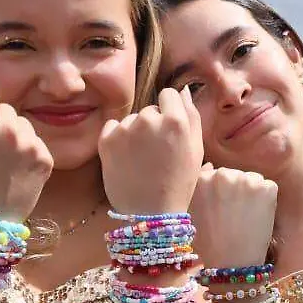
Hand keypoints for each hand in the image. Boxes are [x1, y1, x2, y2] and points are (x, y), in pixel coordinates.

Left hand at [99, 87, 202, 214]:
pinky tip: (126, 158)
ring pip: (132, 120)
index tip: (169, 132)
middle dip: (153, 125)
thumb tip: (183, 90)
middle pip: (150, 110)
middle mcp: (148, 119)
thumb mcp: (196, 149)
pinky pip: (113, 127)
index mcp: (175, 121)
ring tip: (141, 159)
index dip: (170, 112)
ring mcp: (125, 129)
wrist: (151, 213)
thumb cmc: (178, 182)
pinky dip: (117, 138)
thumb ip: (192, 115)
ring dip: (135, 133)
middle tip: (156, 153)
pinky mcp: (106, 140)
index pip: (169, 94)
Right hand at [189, 164, 277, 268]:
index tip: (220, 211)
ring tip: (245, 219)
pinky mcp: (266, 188)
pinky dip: (267, 201)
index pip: (214, 174)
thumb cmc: (208, 245)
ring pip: (252, 180)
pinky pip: (268, 188)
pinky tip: (257, 219)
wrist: (231, 267)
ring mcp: (245, 180)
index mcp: (201, 179)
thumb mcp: (191, 214)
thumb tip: (210, 165)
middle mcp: (222, 174)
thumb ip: (199, 187)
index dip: (219, 194)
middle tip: (234, 217)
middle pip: (233, 176)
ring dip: (252, 195)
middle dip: (235, 192)